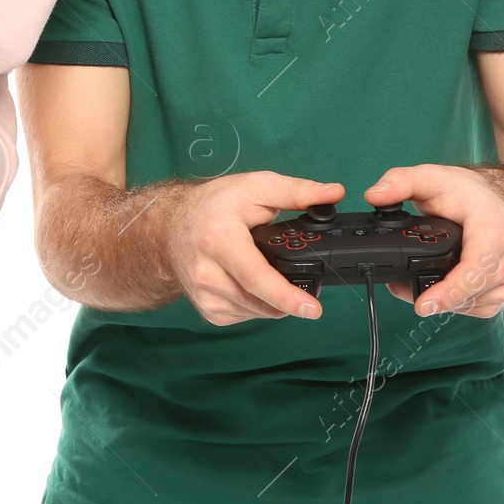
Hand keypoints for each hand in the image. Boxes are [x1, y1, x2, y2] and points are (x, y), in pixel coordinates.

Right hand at [167, 171, 344, 324]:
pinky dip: (259, 304)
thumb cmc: (213, 205)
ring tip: (268, 271)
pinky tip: (252, 283)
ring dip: (274, 300)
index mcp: (219, 239)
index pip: (256, 277)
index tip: (313, 309)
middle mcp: (207, 272)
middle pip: (262, 300)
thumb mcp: (255, 187)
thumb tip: (334, 193)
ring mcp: (205, 295)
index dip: (287, 296)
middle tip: (302, 281)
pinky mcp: (208, 311)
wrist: (169, 227)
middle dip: (289, 295)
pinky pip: (247, 316)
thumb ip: (296, 192)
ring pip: (259, 312)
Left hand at [364, 167, 503, 317]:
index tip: (423, 304)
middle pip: (473, 291)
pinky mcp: (500, 289)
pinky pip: (478, 308)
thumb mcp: (430, 178)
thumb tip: (374, 195)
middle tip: (399, 288)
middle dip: (435, 298)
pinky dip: (453, 304)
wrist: (487, 200)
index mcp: (494, 229)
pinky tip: (433, 291)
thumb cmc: (463, 192)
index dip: (451, 290)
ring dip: (441, 302)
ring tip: (410, 285)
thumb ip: (401, 182)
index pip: (478, 268)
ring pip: (473, 304)